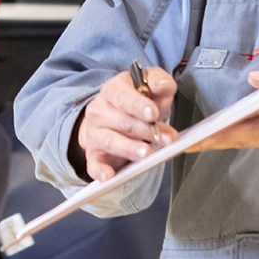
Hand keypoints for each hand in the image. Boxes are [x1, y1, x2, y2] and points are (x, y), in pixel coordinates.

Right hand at [75, 67, 177, 182]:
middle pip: (123, 122)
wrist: (114, 115)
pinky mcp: (93, 153)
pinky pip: (94, 163)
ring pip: (112, 141)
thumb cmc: (138, 100)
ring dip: (130, 148)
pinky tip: (109, 176)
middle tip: (165, 139)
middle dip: (146, 131)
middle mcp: (100, 110)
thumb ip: (160, 82)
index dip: (138, 105)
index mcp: (113, 89)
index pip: (123, 96)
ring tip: (146, 153)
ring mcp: (95, 132)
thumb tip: (163, 85)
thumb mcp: (150, 85)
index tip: (153, 113)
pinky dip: (100, 170)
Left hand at [189, 57, 258, 156]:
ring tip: (197, 133)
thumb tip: (251, 82)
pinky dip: (243, 133)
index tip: (188, 141)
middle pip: (240, 137)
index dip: (213, 135)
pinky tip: (229, 128)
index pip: (242, 129)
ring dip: (225, 135)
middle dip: (210, 139)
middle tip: (180, 142)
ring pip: (250, 137)